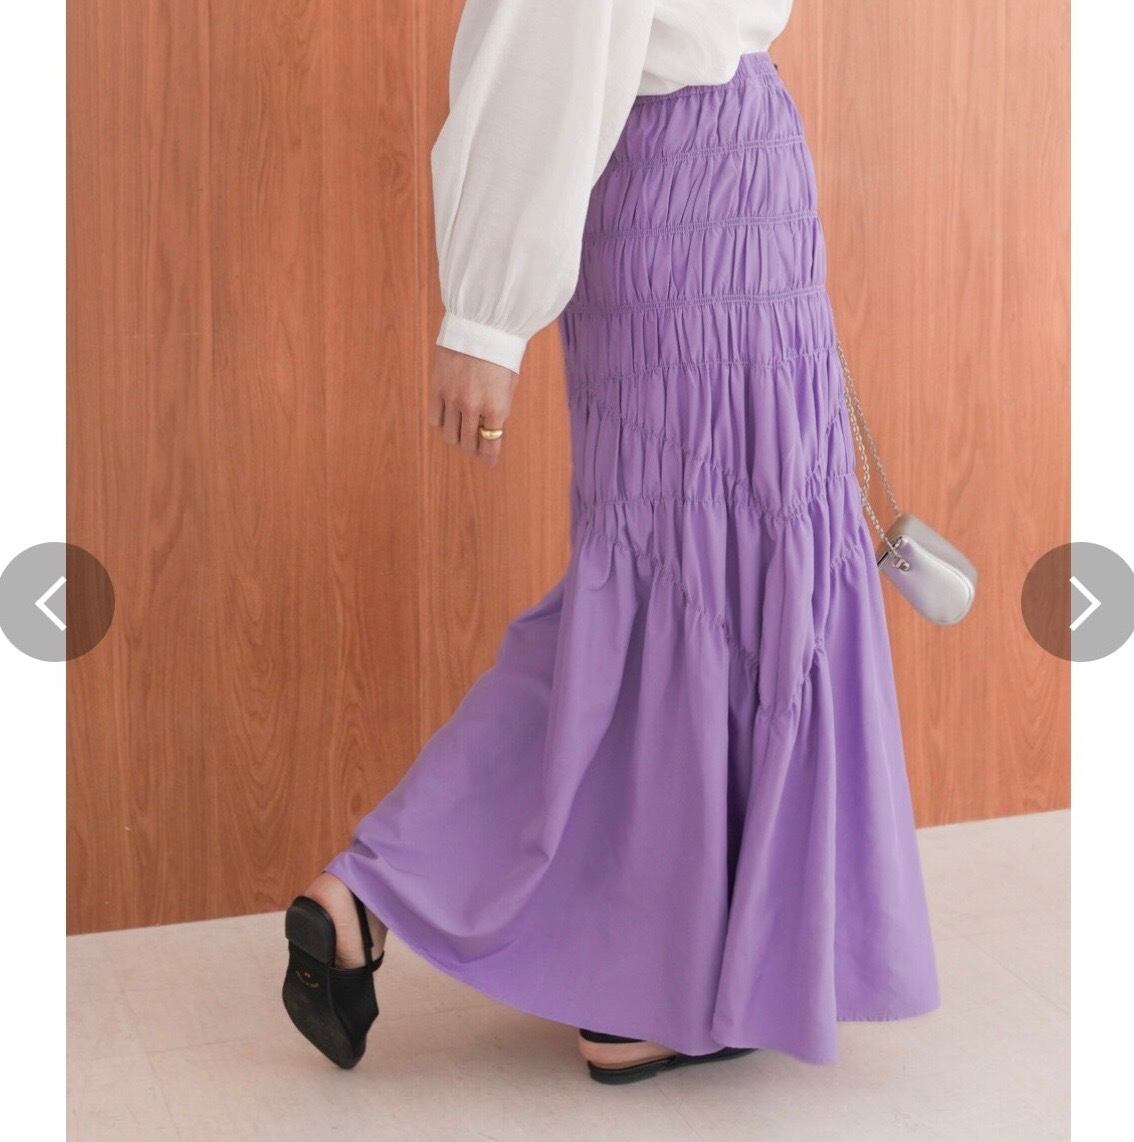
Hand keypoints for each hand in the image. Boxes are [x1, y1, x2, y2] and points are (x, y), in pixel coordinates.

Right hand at [427, 345, 517, 467]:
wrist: (482, 323)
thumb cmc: (501, 353)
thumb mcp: (510, 384)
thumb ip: (500, 409)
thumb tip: (491, 431)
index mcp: (497, 407)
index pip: (491, 445)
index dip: (489, 458)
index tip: (488, 462)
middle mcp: (474, 407)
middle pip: (468, 444)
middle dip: (473, 448)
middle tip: (474, 444)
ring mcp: (453, 398)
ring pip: (450, 436)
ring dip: (456, 438)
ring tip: (461, 430)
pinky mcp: (437, 387)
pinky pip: (435, 419)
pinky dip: (442, 421)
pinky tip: (449, 414)